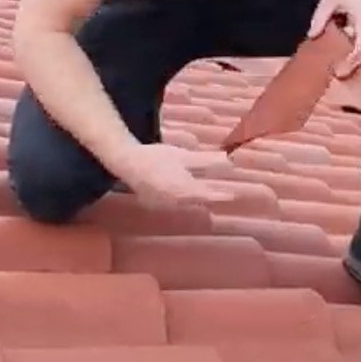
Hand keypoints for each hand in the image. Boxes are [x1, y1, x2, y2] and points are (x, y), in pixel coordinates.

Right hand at [108, 142, 240, 208]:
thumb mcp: (183, 156)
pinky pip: (175, 203)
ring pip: (187, 202)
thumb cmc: (156, 157)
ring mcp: (165, 205)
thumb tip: (229, 161)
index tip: (233, 195)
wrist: (127, 163)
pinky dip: (184, 197)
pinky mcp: (156, 203)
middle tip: (224, 192)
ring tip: (208, 190)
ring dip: (198, 196)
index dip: (221, 195)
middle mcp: (176, 201)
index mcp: (184, 190)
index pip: (208, 195)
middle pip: (198, 200)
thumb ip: (206, 161)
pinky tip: (186, 191)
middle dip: (211, 195)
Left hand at [308, 0, 360, 73]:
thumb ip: (320, 18)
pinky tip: (342, 44)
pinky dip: (354, 42)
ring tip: (338, 59)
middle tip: (337, 69)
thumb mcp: (328, 1)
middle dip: (352, 57)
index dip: (354, 56)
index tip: (344, 65)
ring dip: (352, 49)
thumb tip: (312, 35)